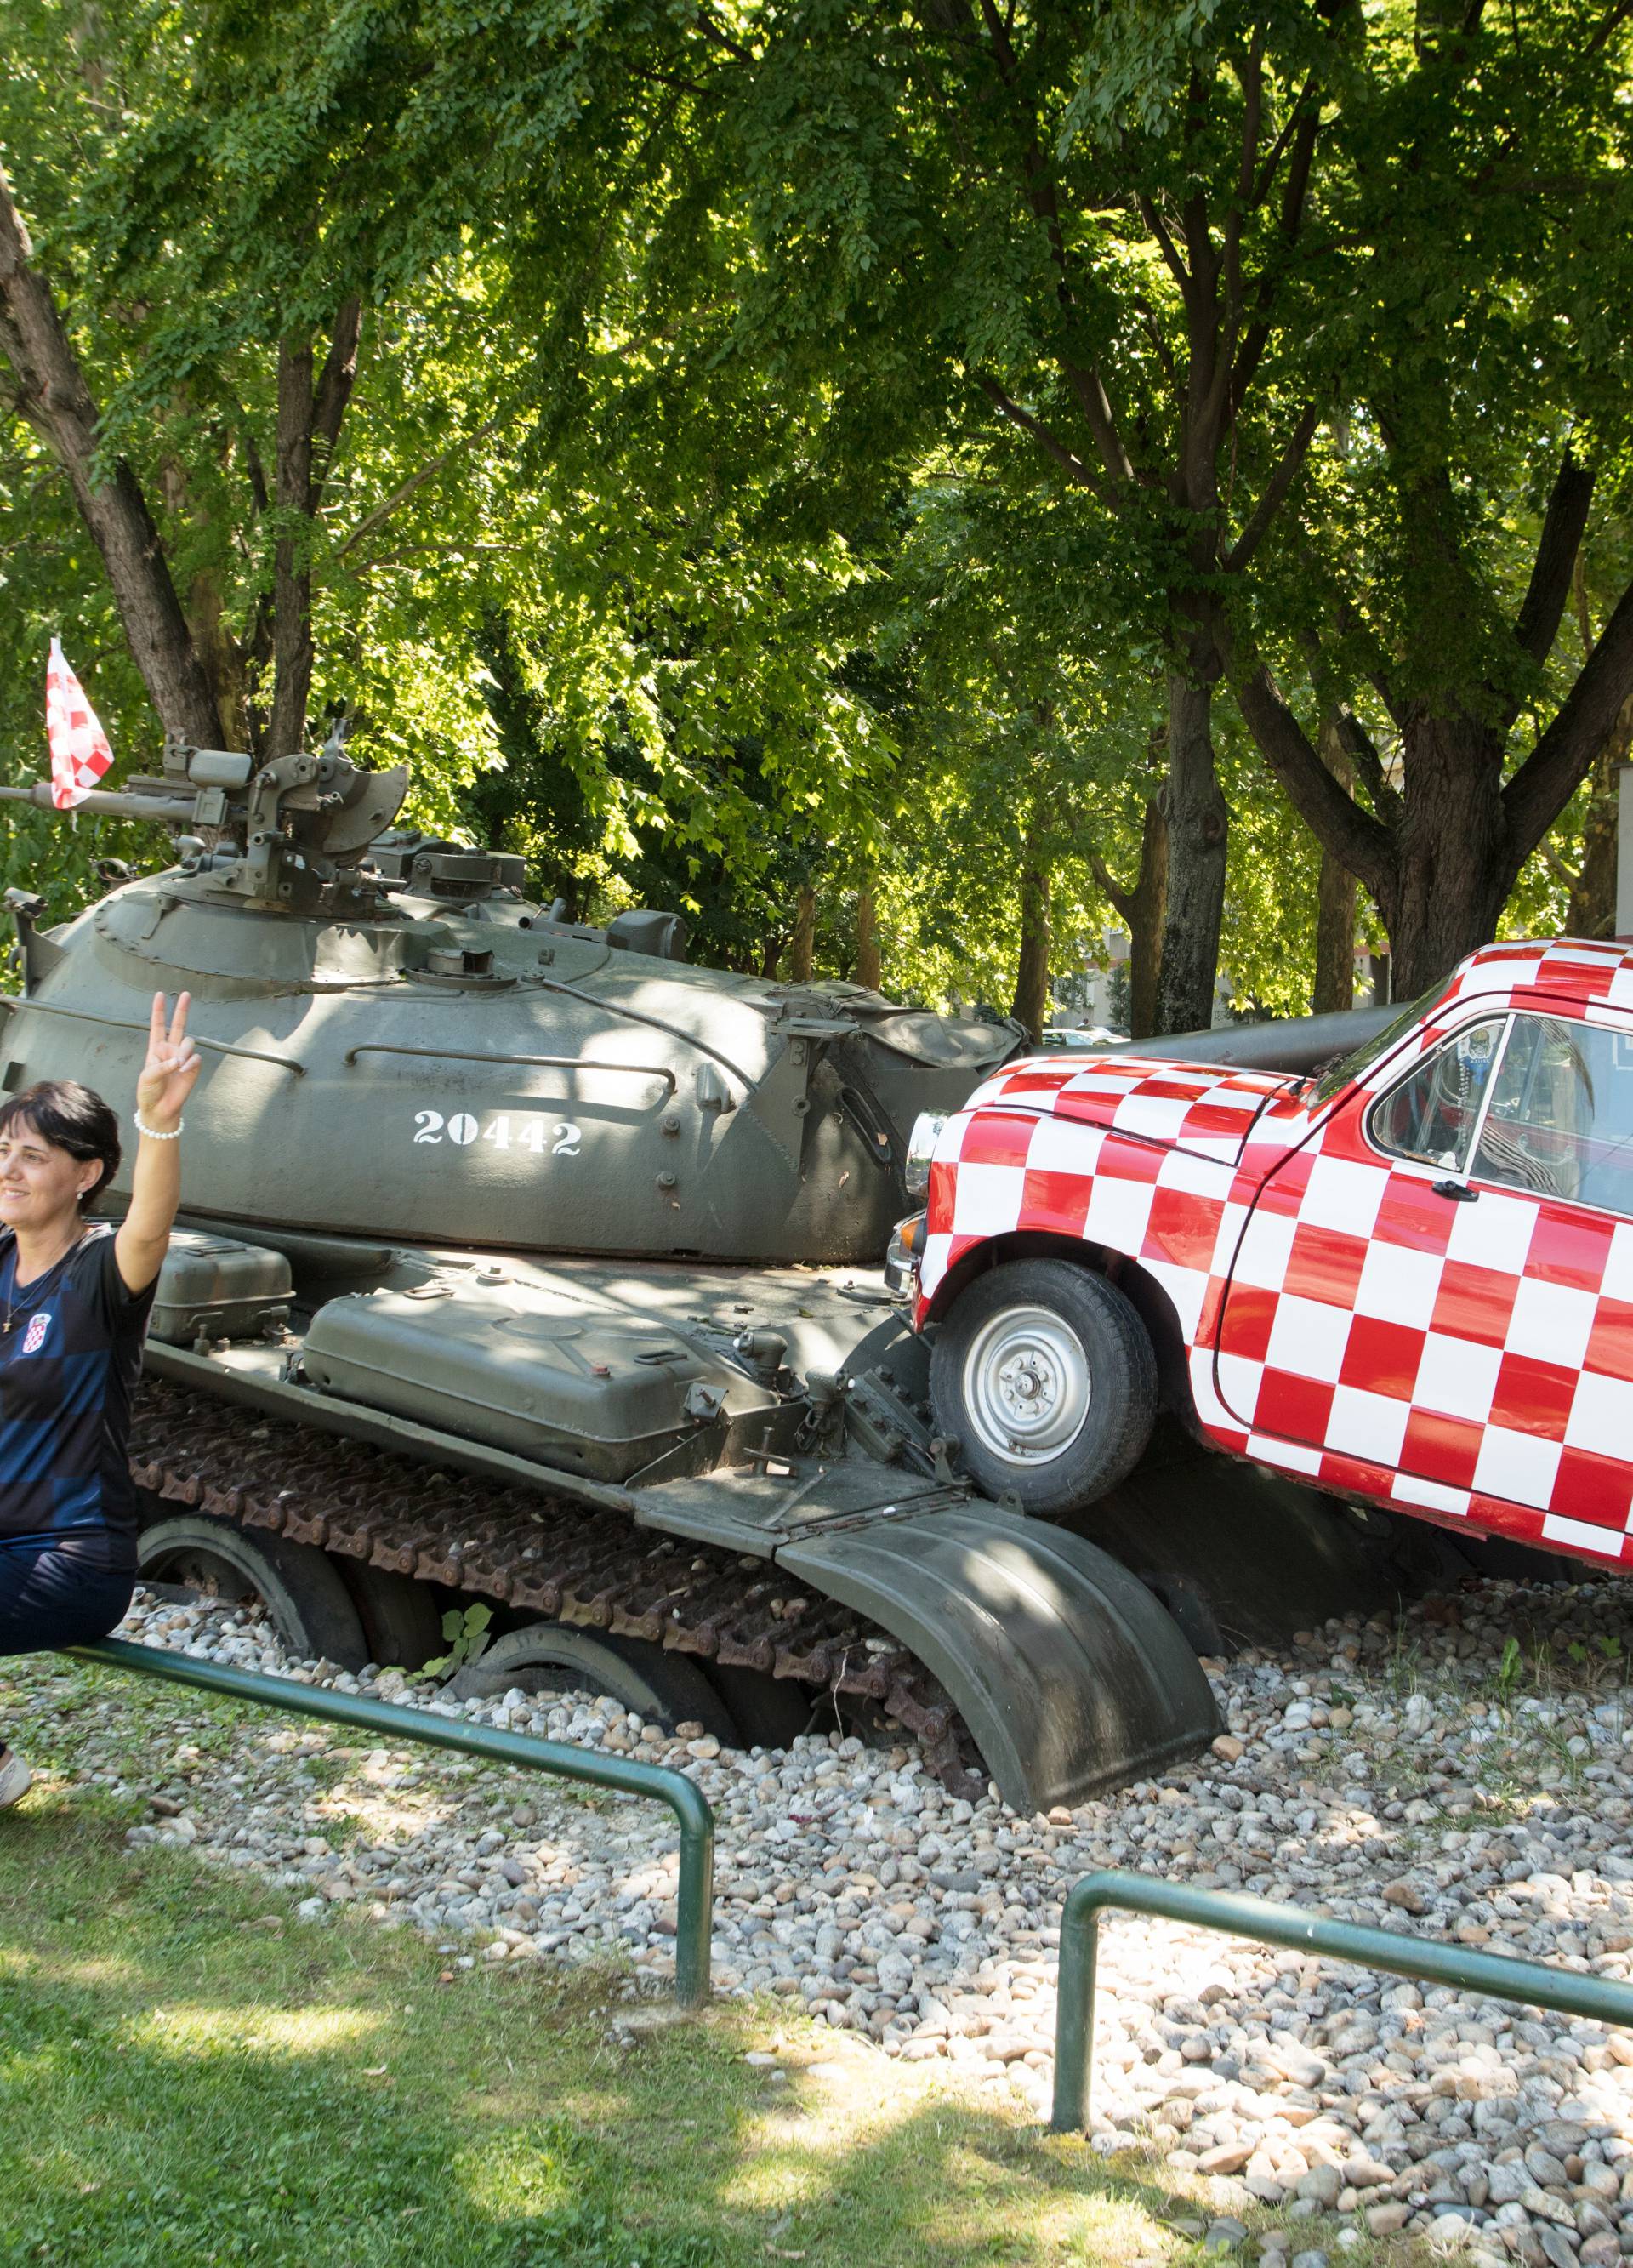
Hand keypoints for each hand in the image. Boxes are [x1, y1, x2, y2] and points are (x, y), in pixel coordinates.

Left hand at [135, 991, 202, 1128]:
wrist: (159, 1109)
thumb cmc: (149, 1092)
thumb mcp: (148, 1076)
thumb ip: (162, 1065)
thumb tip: (179, 1060)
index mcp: (155, 1049)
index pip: (157, 1026)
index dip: (158, 1010)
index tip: (160, 995)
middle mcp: (170, 1050)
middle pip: (177, 1025)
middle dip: (182, 1009)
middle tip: (186, 994)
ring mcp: (182, 1058)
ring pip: (189, 1042)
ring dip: (185, 1051)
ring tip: (180, 1064)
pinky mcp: (193, 1068)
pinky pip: (196, 1058)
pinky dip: (190, 1063)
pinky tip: (184, 1070)